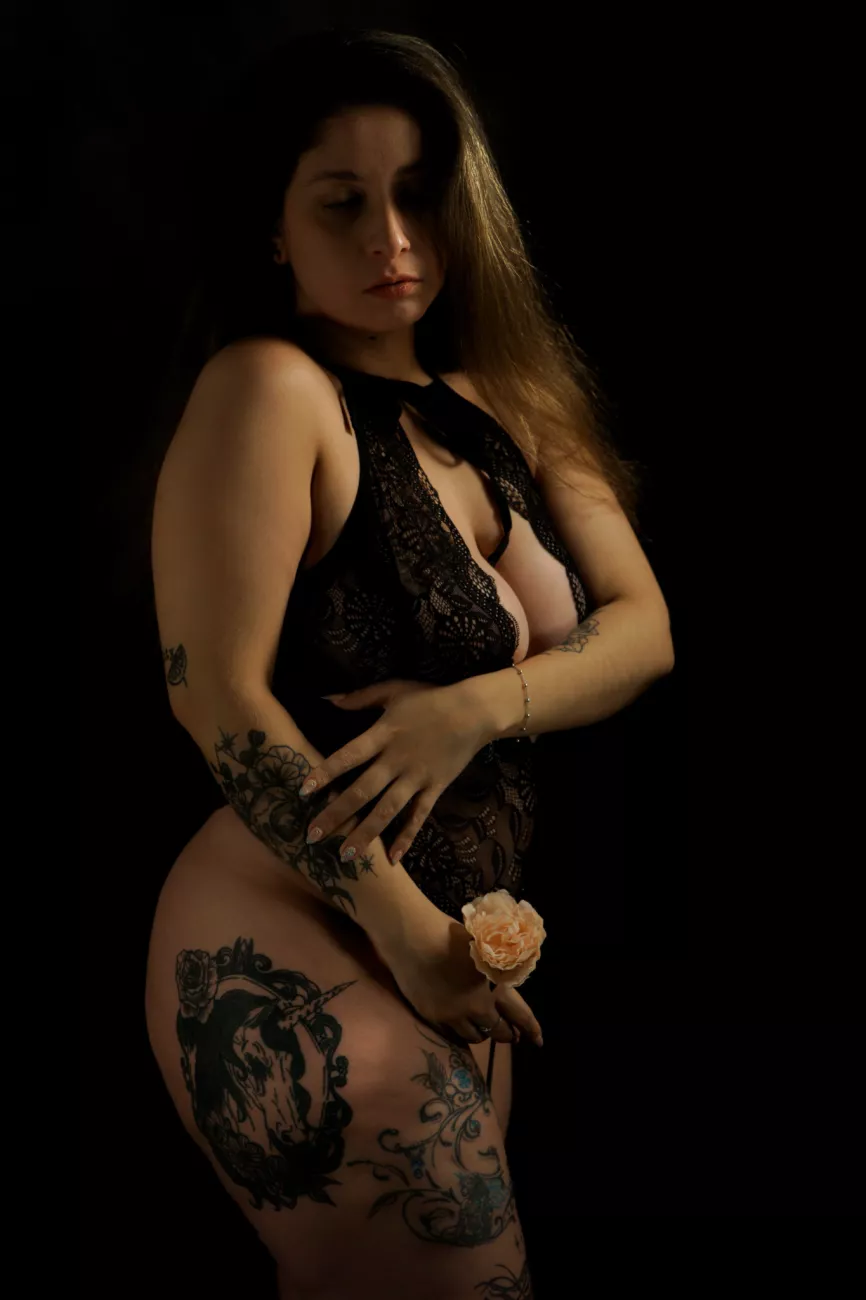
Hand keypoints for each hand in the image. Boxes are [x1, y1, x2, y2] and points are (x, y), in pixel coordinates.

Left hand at [301, 678, 491, 865]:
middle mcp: (396, 760)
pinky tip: (393, 859)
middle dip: (336, 815)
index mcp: (383, 734)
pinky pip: (419, 817)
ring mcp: (417, 777)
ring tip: (347, 855)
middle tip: (312, 836)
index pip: (348, 756)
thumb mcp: (393, 690)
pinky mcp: (435, 788)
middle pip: (362, 791)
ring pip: (388, 810)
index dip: (326, 772)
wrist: (475, 711)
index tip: (303, 791)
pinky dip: (407, 838)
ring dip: (366, 833)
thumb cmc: (431, 698)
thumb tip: (327, 699)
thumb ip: (359, 698)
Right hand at [374, 904, 543, 1047]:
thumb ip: (496, 970)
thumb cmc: (447, 933)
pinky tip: (458, 1023)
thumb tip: (504, 980)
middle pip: (493, 1031)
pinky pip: (448, 1033)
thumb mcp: (482, 948)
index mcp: (489, 990)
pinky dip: (457, 1031)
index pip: (516, 1016)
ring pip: (471, 1036)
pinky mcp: (428, 1015)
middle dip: (503, 1033)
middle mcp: (471, 1008)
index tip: (536, 1040)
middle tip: (508, 1033)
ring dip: (480, 1032)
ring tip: (481, 1026)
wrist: (410, 936)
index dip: (527, 1028)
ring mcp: (448, 1015)